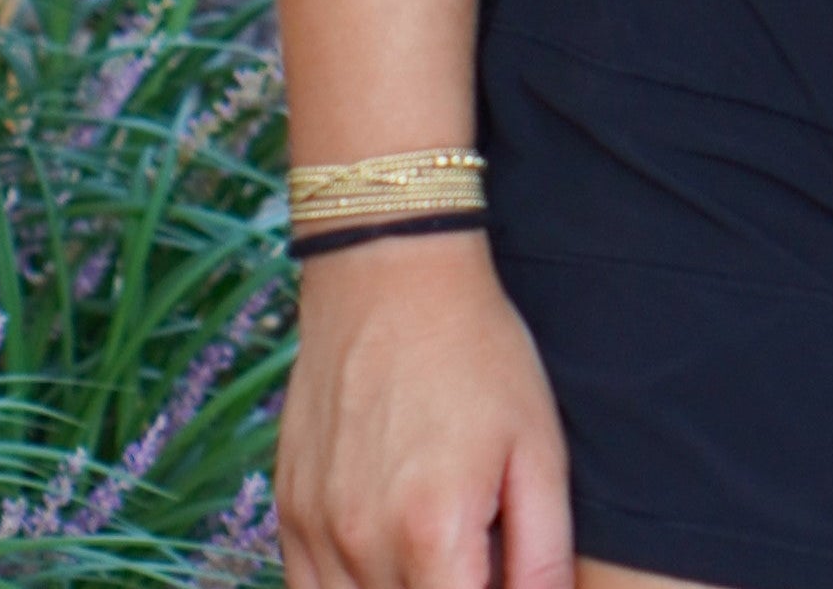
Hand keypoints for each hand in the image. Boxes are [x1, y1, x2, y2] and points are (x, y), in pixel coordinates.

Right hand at [277, 228, 572, 588]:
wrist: (392, 273)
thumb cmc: (477, 354)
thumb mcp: (539, 446)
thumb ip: (543, 555)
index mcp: (431, 533)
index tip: (500, 575)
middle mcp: (361, 544)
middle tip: (478, 551)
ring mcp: (314, 531)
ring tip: (439, 549)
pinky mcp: (289, 512)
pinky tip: (389, 554)